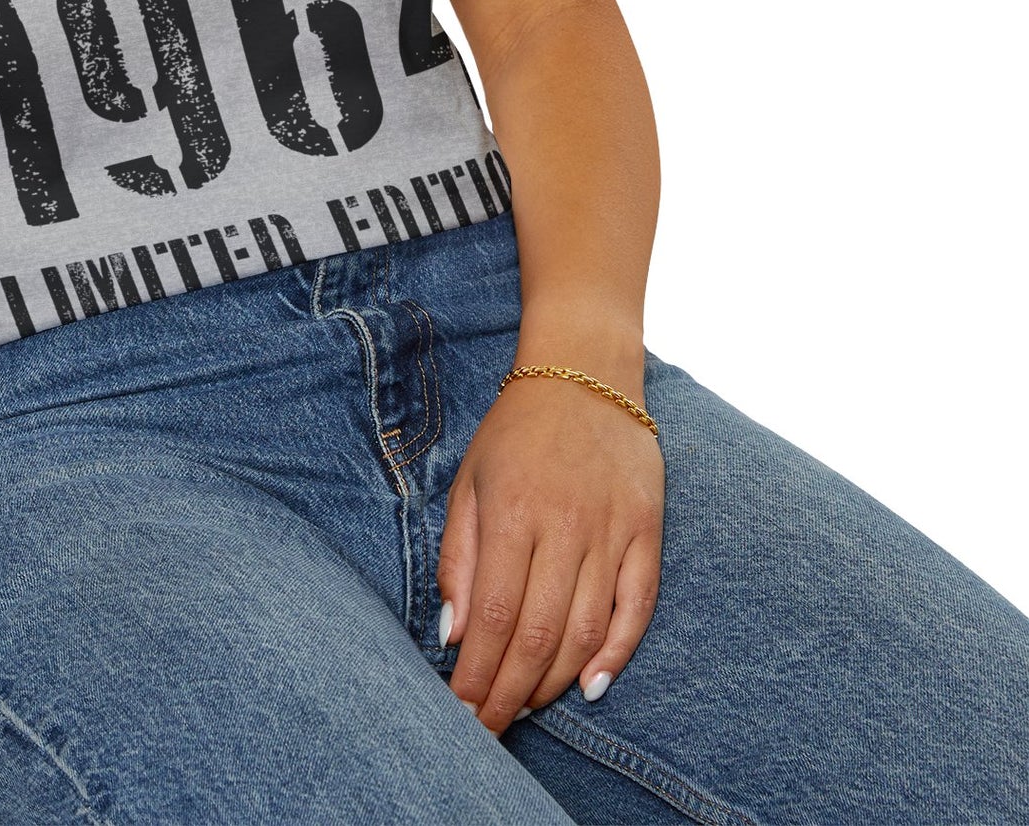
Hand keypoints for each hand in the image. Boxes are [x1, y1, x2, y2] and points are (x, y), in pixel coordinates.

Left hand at [437, 368, 664, 732]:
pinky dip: (617, 653)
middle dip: (510, 692)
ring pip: (586, 630)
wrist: (584, 373)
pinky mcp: (648, 531)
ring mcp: (611, 530)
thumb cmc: (516, 432)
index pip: (494, 616)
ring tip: (527, 707)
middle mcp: (565, 526)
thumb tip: (453, 633)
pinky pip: (637, 607)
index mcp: (513, 512)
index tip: (461, 710)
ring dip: (554, 681)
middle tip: (490, 728)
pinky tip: (591, 686)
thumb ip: (458, 558)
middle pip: (538, 634)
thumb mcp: (469, 482)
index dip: (478, 673)